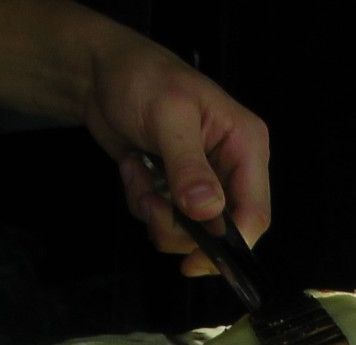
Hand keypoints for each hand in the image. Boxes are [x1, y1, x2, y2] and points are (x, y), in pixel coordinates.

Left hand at [83, 29, 270, 275]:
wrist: (100, 73)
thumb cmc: (141, 78)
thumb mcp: (167, 117)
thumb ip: (188, 166)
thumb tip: (208, 211)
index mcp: (245, 145)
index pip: (255, 213)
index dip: (231, 245)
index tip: (194, 260)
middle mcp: (230, 168)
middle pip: (221, 231)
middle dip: (179, 228)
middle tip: (150, 203)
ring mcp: (202, 181)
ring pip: (188, 232)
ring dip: (155, 214)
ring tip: (138, 176)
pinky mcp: (175, 188)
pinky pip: (163, 220)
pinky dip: (142, 202)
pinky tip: (134, 168)